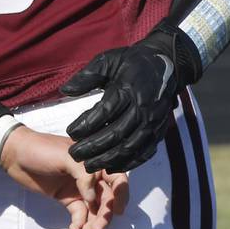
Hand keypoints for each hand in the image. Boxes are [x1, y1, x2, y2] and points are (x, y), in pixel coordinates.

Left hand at [0, 127, 128, 228]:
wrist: (14, 154)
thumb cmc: (41, 149)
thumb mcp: (66, 156)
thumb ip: (85, 175)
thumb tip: (92, 199)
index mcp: (94, 160)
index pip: (117, 178)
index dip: (121, 195)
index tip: (117, 210)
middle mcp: (90, 175)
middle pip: (107, 198)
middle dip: (105, 215)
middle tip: (97, 228)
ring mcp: (79, 188)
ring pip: (94, 209)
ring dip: (94, 222)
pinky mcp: (66, 198)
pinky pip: (79, 214)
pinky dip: (79, 223)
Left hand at [62, 38, 179, 172]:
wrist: (164, 64)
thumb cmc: (130, 62)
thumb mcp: (106, 61)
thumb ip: (86, 76)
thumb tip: (65, 90)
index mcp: (127, 89)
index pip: (104, 112)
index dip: (86, 125)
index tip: (70, 133)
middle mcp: (142, 109)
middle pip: (116, 134)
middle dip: (93, 147)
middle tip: (74, 155)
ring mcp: (153, 122)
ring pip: (130, 147)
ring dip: (108, 159)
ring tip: (88, 166)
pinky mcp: (159, 132)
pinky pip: (145, 152)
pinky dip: (129, 163)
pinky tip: (112, 168)